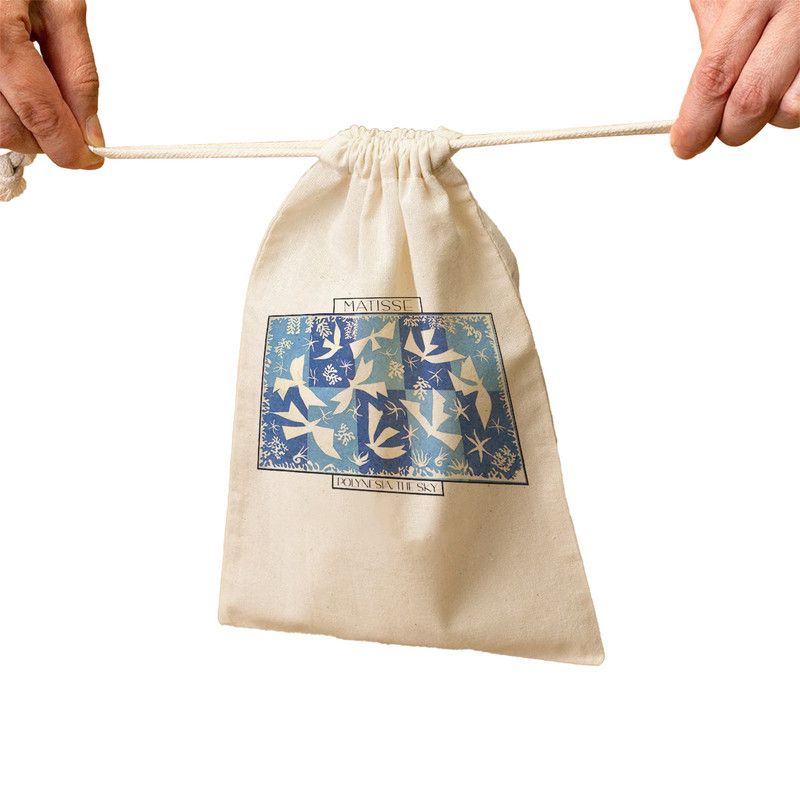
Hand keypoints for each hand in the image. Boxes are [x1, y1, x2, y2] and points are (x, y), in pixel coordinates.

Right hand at [0, 0, 102, 167]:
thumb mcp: (61, 7)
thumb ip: (79, 73)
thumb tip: (91, 131)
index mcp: (0, 33)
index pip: (40, 113)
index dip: (70, 148)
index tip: (92, 159)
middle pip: (8, 128)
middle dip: (45, 140)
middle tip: (68, 129)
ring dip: (20, 128)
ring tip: (37, 98)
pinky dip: (2, 110)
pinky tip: (14, 91)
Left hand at [671, 0, 799, 158]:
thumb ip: (714, 42)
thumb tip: (696, 107)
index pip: (716, 76)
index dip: (695, 121)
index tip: (685, 145)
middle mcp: (798, 11)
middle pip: (752, 101)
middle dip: (729, 129)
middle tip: (720, 126)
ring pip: (791, 111)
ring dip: (771, 115)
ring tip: (765, 85)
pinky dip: (793, 101)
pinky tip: (787, 80)